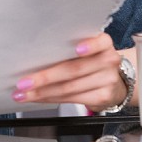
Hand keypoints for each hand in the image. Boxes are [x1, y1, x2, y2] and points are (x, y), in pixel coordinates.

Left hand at [10, 33, 135, 111]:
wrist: (116, 82)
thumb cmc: (93, 60)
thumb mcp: (90, 49)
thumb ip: (70, 47)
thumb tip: (35, 52)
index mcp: (104, 43)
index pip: (100, 42)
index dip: (89, 46)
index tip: (77, 49)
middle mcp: (108, 61)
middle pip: (74, 69)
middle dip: (45, 77)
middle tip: (25, 82)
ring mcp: (107, 80)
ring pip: (69, 88)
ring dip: (43, 92)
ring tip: (24, 93)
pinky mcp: (102, 98)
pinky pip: (71, 100)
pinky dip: (51, 99)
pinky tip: (38, 98)